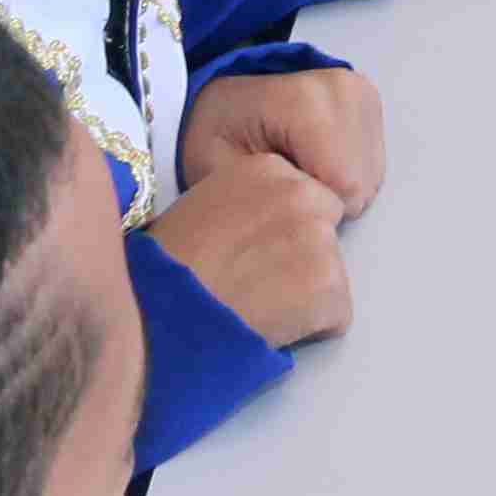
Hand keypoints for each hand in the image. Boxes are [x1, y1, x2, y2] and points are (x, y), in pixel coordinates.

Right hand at [148, 147, 355, 346]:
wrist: (160, 318)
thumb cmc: (166, 271)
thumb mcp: (202, 207)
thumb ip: (247, 202)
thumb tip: (266, 220)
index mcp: (267, 168)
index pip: (306, 197)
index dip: (283, 231)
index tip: (255, 251)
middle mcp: (300, 193)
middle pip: (327, 228)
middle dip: (306, 255)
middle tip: (261, 282)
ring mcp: (317, 238)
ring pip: (333, 272)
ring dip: (307, 294)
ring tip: (257, 305)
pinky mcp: (328, 283)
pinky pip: (336, 313)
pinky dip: (313, 327)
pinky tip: (271, 326)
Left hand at [179, 61, 387, 212]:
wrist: (224, 97)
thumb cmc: (215, 131)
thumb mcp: (214, 167)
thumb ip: (263, 193)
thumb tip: (308, 215)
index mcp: (305, 101)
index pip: (342, 184)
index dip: (309, 206)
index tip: (274, 194)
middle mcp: (345, 91)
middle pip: (359, 183)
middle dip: (322, 197)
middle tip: (282, 183)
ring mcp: (362, 95)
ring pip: (369, 178)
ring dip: (335, 187)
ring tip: (295, 170)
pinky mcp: (371, 104)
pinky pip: (372, 166)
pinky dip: (345, 174)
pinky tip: (313, 162)